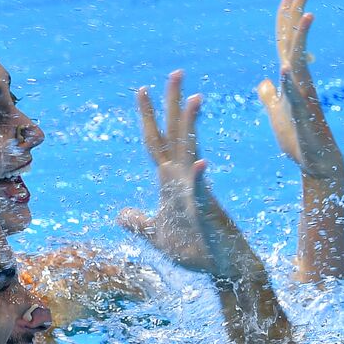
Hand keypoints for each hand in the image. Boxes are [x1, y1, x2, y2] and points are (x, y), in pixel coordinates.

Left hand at [117, 70, 216, 273]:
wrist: (223, 270)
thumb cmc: (195, 251)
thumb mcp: (156, 237)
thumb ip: (139, 223)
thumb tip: (120, 215)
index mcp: (170, 182)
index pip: (156, 142)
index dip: (148, 116)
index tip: (143, 88)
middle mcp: (184, 179)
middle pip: (175, 135)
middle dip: (173, 104)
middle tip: (175, 72)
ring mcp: (197, 193)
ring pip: (192, 152)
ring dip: (191, 127)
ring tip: (194, 98)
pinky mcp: (207, 213)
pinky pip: (202, 193)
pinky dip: (199, 179)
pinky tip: (199, 164)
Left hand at [257, 0, 343, 187]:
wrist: (316, 165)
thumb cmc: (298, 141)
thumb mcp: (277, 115)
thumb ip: (271, 97)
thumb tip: (264, 82)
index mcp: (289, 82)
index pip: (285, 45)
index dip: (285, 21)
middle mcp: (299, 84)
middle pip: (295, 45)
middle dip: (297, 17)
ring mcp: (304, 99)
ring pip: (300, 64)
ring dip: (301, 41)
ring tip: (306, 16)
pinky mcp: (306, 117)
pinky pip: (298, 98)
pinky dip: (291, 83)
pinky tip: (286, 68)